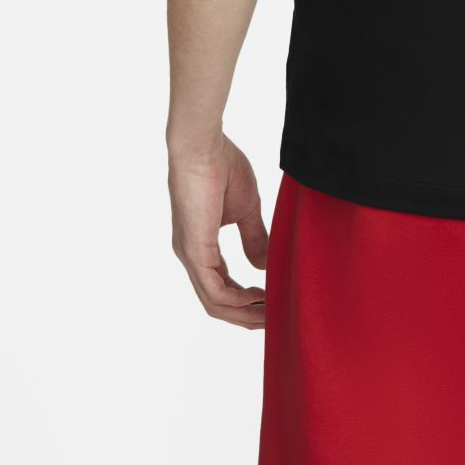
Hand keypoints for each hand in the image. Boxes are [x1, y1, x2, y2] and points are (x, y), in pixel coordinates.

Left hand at [168, 132, 269, 328]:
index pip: (221, 286)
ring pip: (215, 302)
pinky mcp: (194, 251)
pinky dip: (237, 301)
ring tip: (271, 314)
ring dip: (244, 313)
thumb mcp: (246, 208)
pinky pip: (214, 290)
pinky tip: (259, 298)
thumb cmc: (222, 166)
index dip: (246, 299)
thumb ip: (254, 237)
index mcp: (200, 246)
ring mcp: (190, 256)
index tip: (272, 300)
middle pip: (217, 302)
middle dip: (247, 314)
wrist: (204, 146)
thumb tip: (263, 266)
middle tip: (274, 318)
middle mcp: (191, 256)